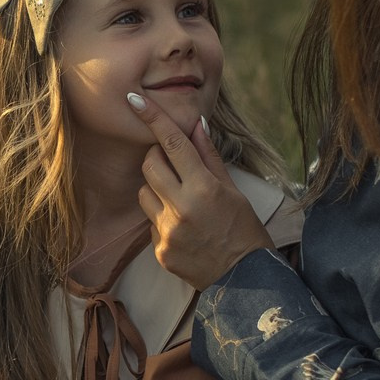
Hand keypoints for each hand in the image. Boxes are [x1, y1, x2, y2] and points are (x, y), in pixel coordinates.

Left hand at [128, 93, 274, 289]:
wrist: (244, 280)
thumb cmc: (244, 230)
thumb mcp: (233, 190)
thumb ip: (209, 157)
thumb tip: (196, 123)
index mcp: (204, 188)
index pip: (172, 143)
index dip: (153, 118)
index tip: (134, 100)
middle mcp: (181, 208)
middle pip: (149, 164)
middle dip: (157, 157)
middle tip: (174, 165)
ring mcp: (167, 231)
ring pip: (143, 193)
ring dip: (156, 189)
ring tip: (181, 201)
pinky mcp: (159, 250)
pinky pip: (150, 222)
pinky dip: (161, 218)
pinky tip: (183, 228)